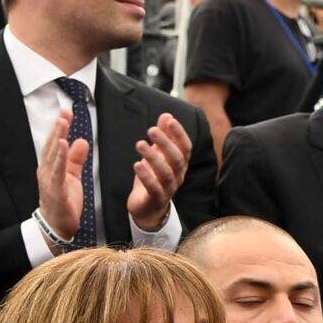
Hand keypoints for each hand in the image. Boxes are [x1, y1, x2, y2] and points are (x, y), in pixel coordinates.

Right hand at [34, 113, 89, 245]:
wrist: (57, 225)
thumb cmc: (64, 200)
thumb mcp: (72, 176)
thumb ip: (76, 159)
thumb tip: (81, 141)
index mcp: (50, 166)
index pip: (55, 143)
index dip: (60, 128)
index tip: (66, 113)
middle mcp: (46, 170)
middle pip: (52, 145)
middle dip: (58, 128)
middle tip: (64, 112)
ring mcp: (49, 180)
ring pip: (53, 155)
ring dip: (57, 137)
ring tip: (63, 123)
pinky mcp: (55, 190)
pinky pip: (57, 171)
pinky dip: (59, 157)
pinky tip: (62, 145)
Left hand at [124, 113, 192, 233]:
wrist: (149, 208)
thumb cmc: (154, 178)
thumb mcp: (158, 154)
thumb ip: (164, 136)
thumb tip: (167, 115)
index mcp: (180, 164)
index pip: (185, 148)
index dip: (179, 134)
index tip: (170, 121)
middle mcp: (178, 176)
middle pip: (177, 159)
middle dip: (166, 143)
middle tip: (151, 130)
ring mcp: (169, 189)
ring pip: (166, 173)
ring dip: (153, 157)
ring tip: (140, 144)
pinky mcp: (156, 199)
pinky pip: (154, 188)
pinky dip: (146, 176)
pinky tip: (137, 165)